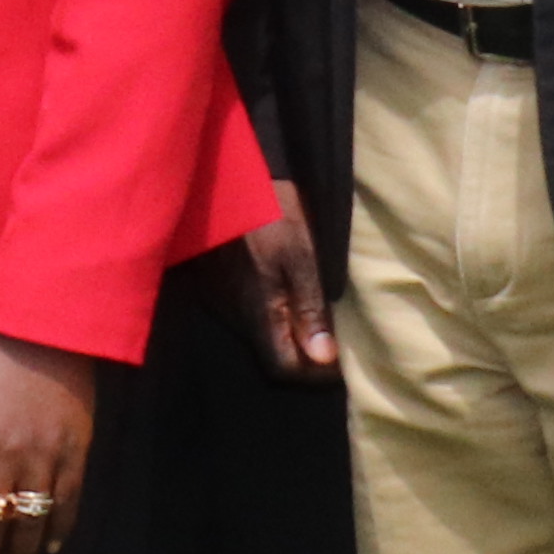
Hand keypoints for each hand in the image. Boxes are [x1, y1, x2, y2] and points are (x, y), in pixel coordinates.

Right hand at [186, 186, 340, 382]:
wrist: (223, 178)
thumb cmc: (268, 213)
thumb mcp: (300, 255)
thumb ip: (310, 308)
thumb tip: (324, 358)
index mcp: (257, 312)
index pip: (284, 370)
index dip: (315, 375)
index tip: (342, 363)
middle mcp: (232, 316)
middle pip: (270, 356)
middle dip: (304, 357)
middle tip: (335, 338)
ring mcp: (218, 302)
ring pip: (258, 336)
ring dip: (287, 334)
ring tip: (315, 315)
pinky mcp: (212, 287)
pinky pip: (244, 316)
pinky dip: (269, 316)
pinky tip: (285, 295)